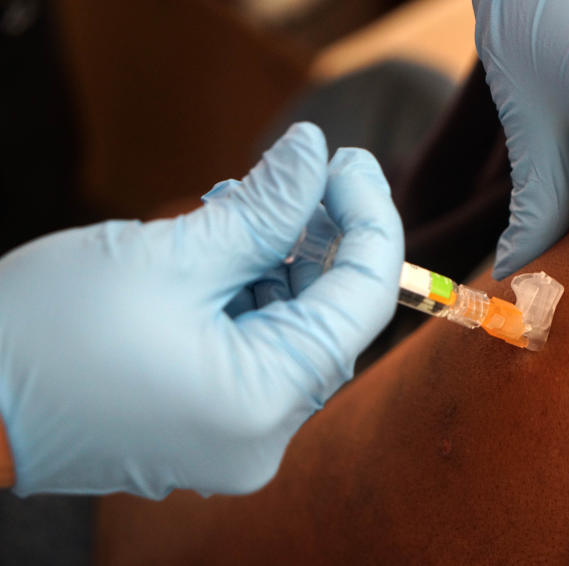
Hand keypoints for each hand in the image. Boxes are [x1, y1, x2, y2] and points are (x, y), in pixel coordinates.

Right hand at [0, 124, 403, 497]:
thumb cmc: (39, 336)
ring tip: (234, 206)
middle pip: (326, 315)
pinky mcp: (206, 425)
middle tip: (290, 175)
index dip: (368, 220)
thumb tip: (314, 155)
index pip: (362, 300)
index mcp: (263, 403)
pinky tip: (218, 247)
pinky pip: (252, 349)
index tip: (349, 160)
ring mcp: (233, 437)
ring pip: (288, 328)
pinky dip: (245, 294)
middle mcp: (262, 435)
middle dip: (313, 237)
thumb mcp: (166, 254)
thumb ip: (260, 208)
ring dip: (274, 260)